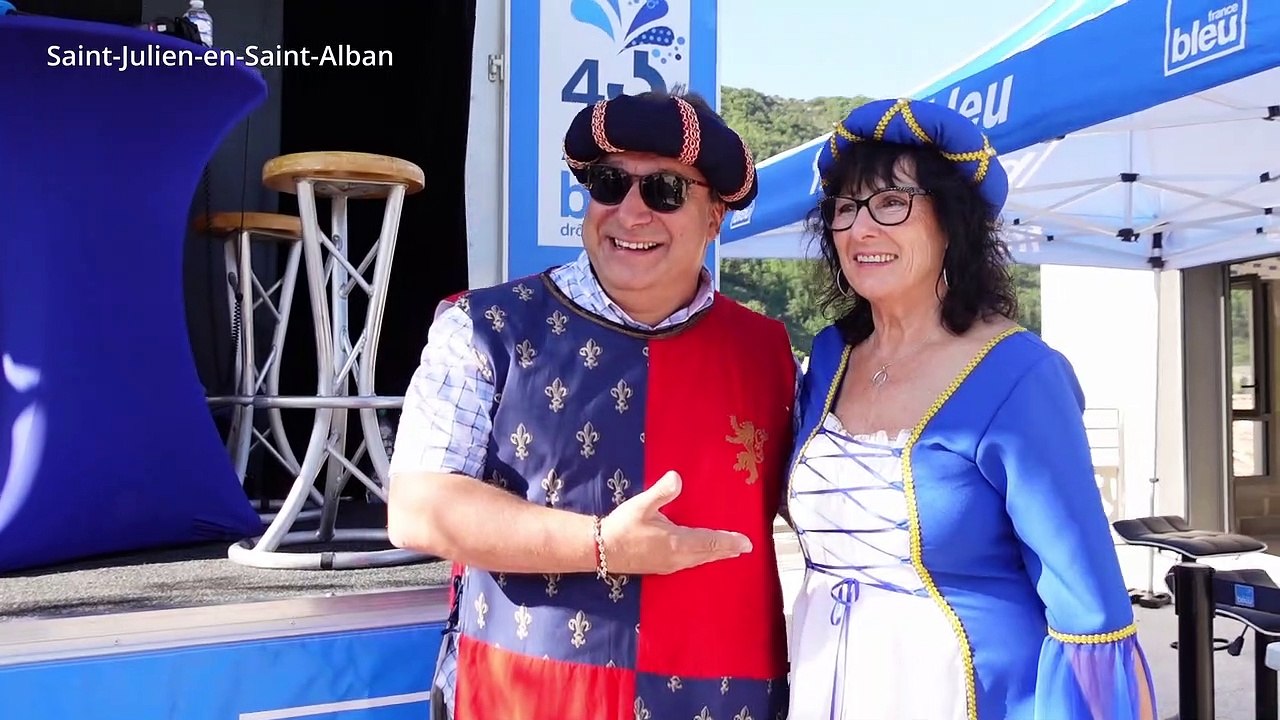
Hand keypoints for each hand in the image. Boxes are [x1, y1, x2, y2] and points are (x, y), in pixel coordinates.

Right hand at [598, 470, 751, 574]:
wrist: (601, 549)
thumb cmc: (622, 526)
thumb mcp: (641, 505)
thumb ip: (661, 492)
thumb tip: (676, 478)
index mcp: (677, 542)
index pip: (710, 542)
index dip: (729, 542)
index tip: (747, 543)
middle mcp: (677, 557)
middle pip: (708, 554)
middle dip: (727, 550)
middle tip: (744, 548)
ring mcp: (669, 565)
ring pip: (699, 561)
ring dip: (715, 556)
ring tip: (728, 552)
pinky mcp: (661, 567)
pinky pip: (689, 564)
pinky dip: (702, 560)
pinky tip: (701, 557)